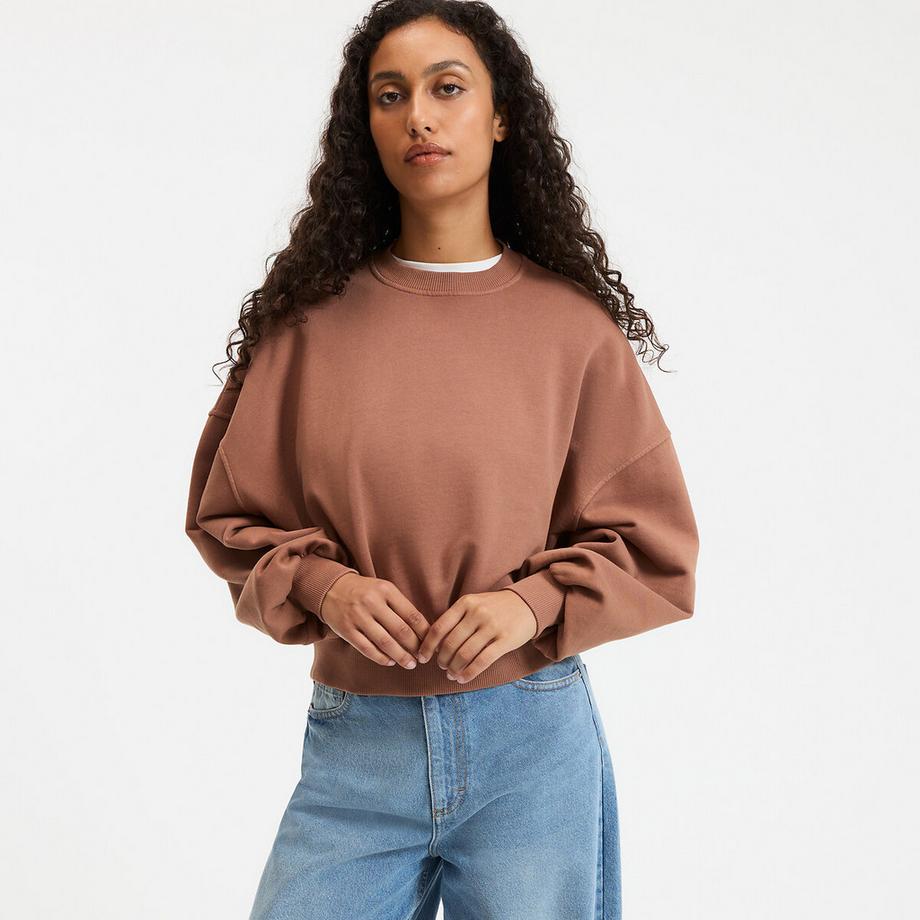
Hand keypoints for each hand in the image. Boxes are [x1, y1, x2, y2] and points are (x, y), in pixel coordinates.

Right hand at [320, 573, 428, 669]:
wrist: (331, 588)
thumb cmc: (365, 591)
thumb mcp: (384, 590)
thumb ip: (401, 606)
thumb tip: (422, 631)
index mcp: (386, 590)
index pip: (412, 615)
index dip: (424, 633)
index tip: (432, 644)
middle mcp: (372, 602)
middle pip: (401, 630)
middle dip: (415, 648)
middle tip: (422, 658)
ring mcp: (358, 616)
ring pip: (385, 642)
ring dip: (400, 656)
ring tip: (410, 664)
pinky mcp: (347, 630)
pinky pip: (367, 648)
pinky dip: (380, 658)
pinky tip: (390, 662)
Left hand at [415, 589, 536, 683]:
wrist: (527, 603)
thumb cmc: (495, 607)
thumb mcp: (474, 603)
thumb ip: (456, 619)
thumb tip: (436, 644)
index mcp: (465, 603)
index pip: (439, 628)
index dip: (428, 646)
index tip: (423, 657)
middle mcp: (477, 613)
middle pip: (450, 644)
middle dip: (442, 660)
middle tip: (442, 667)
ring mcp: (492, 626)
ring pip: (464, 654)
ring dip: (454, 669)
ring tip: (452, 674)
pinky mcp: (505, 640)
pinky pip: (482, 661)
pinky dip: (469, 673)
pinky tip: (463, 678)